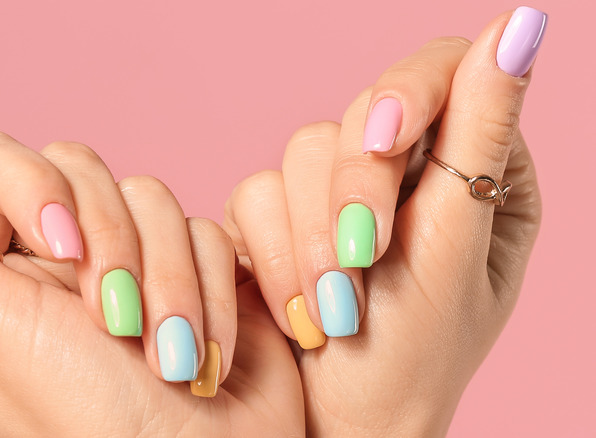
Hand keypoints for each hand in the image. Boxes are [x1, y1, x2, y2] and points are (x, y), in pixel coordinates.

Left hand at [0, 131, 303, 435]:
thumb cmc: (95, 425)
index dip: (30, 184)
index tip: (62, 244)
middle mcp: (54, 259)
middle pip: (79, 168)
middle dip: (114, 245)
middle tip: (117, 323)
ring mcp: (127, 258)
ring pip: (150, 196)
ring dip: (170, 282)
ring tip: (168, 357)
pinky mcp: (190, 264)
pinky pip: (204, 227)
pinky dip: (210, 292)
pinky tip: (204, 351)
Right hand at [224, 8, 544, 435]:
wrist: (340, 428)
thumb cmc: (414, 357)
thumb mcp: (455, 247)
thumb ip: (479, 134)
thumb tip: (521, 23)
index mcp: (474, 171)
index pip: (443, 77)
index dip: (408, 92)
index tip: (386, 137)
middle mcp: (405, 174)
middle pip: (362, 113)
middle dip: (352, 192)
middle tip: (360, 263)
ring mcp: (339, 195)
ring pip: (302, 151)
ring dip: (312, 234)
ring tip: (331, 309)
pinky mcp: (282, 219)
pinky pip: (256, 192)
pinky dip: (275, 251)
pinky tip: (299, 305)